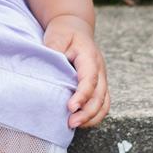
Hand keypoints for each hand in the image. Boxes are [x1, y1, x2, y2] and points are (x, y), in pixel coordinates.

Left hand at [43, 15, 109, 129]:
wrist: (75, 26)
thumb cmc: (64, 32)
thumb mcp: (57, 35)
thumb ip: (54, 49)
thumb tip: (48, 66)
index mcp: (90, 57)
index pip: (89, 79)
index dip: (82, 95)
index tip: (70, 107)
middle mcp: (99, 70)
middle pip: (99, 96)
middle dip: (87, 112)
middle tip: (71, 122)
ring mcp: (101, 79)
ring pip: (104, 103)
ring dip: (92, 117)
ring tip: (74, 125)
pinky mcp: (98, 85)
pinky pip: (102, 104)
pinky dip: (94, 116)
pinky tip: (81, 122)